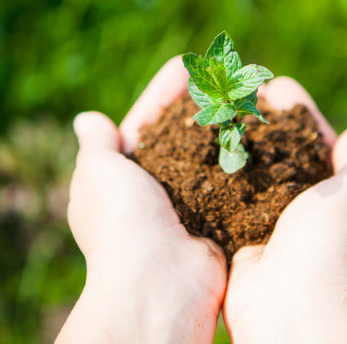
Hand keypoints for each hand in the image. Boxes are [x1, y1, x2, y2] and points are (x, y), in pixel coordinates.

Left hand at [56, 57, 226, 342]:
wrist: (159, 282)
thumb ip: (96, 144)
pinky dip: (244, 155)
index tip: (187, 65)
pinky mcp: (219, 218)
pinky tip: (259, 130)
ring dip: (226, 125)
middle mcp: (157, 189)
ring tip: (246, 94)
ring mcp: (190, 203)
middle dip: (200, 104)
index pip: (145, 121)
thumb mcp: (96, 173)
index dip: (164, 92)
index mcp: (123, 176)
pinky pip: (232, 180)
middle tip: (226, 75)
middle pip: (181, 134)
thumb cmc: (121, 222)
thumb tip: (87, 120)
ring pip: (210, 154)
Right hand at [223, 81, 346, 342]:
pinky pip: (230, 198)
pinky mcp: (243, 238)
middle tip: (241, 93)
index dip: (300, 113)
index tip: (278, 85)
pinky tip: (201, 147)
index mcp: (341, 199)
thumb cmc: (332, 248)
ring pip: (254, 173)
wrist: (292, 309)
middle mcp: (307, 211)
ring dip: (239, 143)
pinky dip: (219, 174)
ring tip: (217, 111)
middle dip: (265, 123)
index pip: (320, 142)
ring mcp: (274, 225)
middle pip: (283, 154)